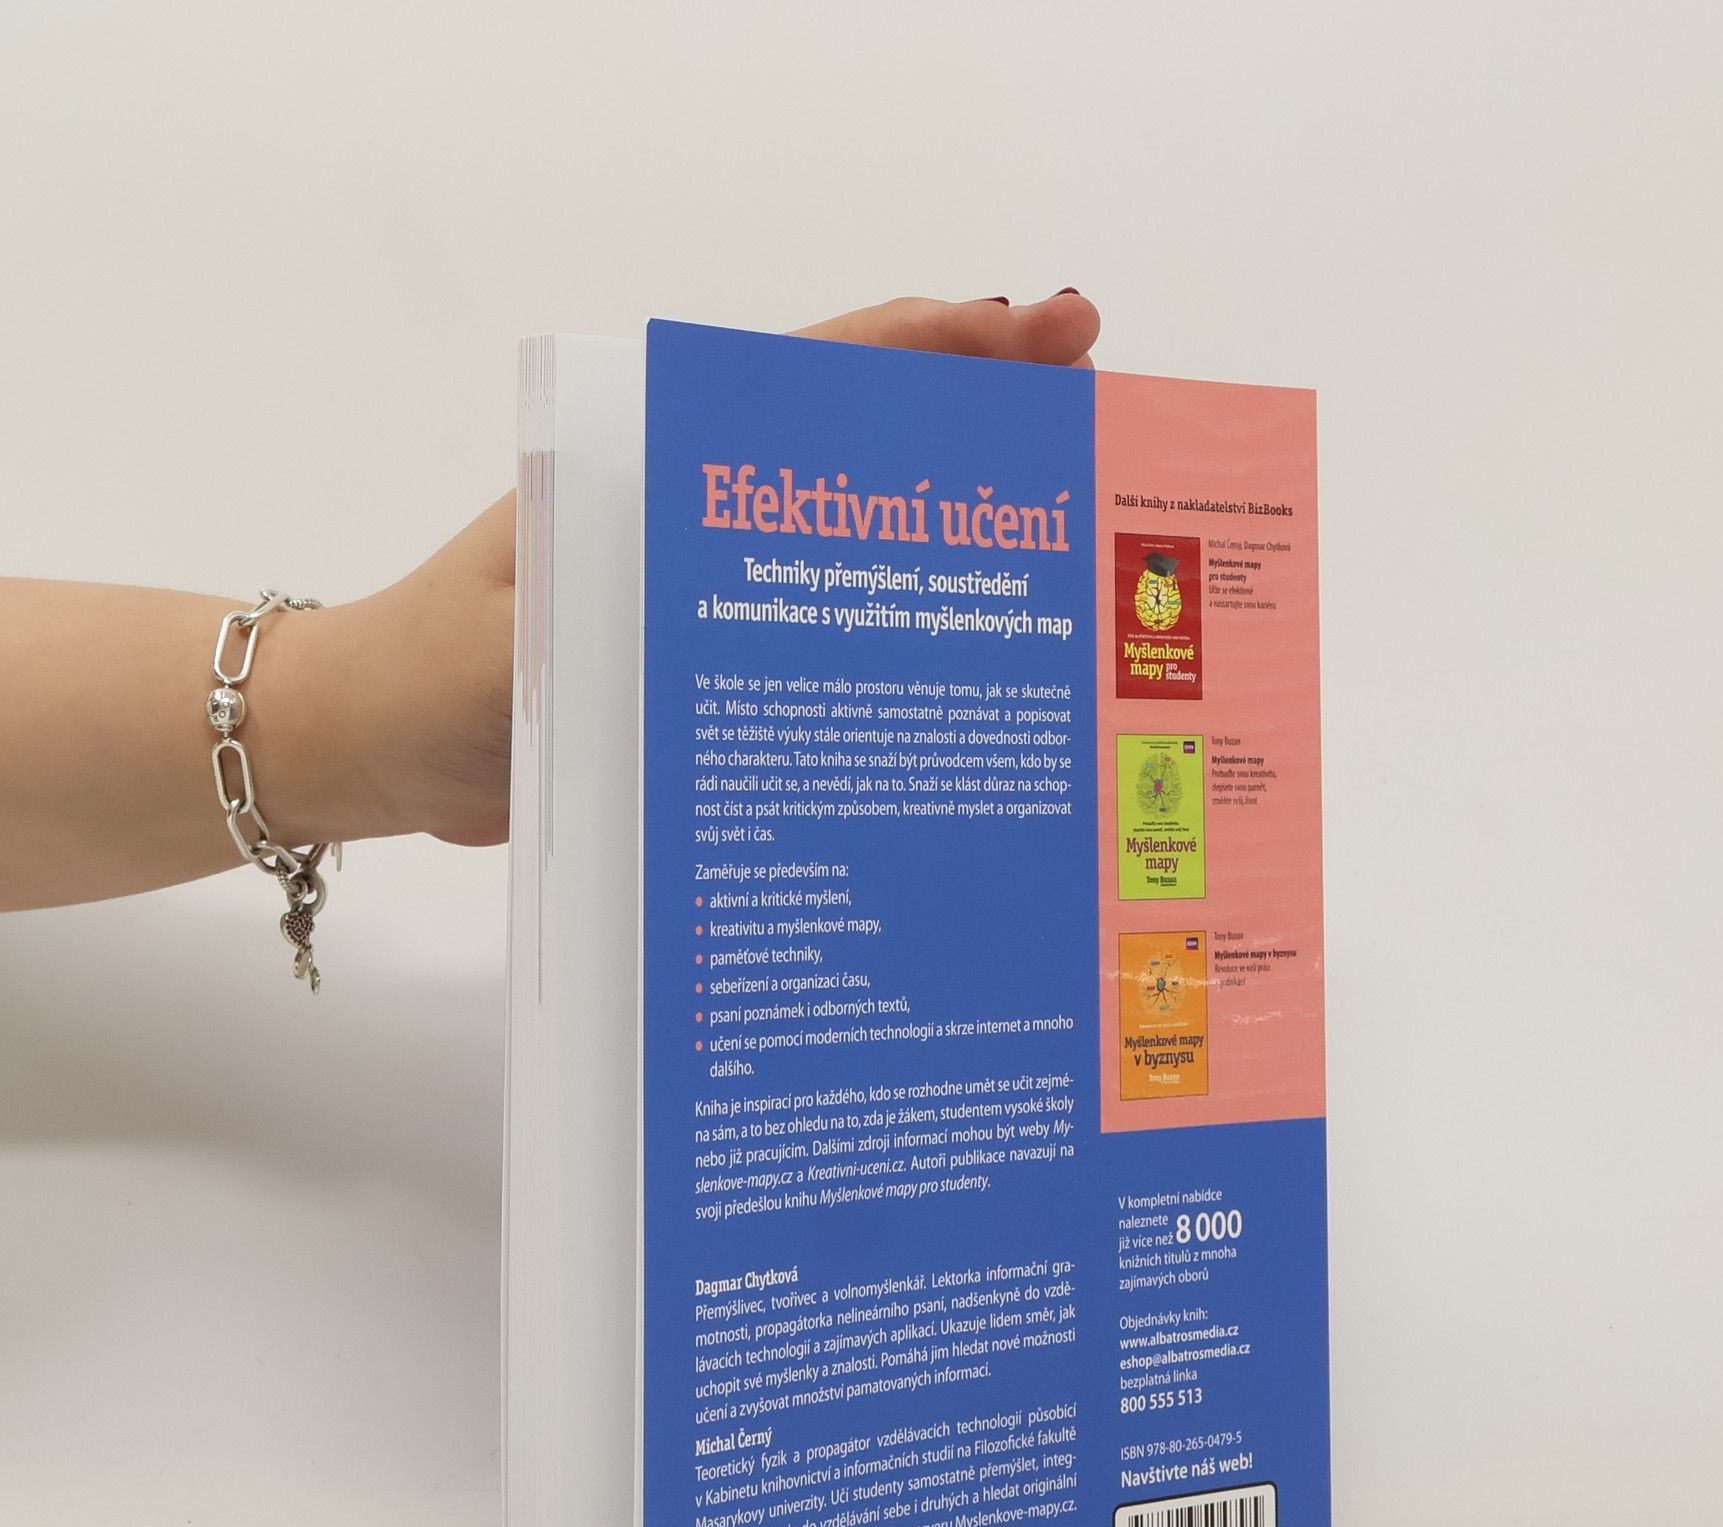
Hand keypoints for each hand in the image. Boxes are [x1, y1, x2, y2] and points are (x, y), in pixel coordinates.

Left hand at [356, 292, 1100, 847]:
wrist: (372, 746)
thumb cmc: (427, 682)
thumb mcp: (513, 656)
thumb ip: (603, 640)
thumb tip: (739, 641)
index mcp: (655, 467)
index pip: (811, 382)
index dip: (933, 351)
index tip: (1044, 333)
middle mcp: (703, 511)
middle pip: (862, 443)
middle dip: (980, 417)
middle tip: (1098, 417)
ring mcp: (717, 586)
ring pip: (860, 533)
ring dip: (960, 522)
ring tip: (1073, 527)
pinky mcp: (717, 661)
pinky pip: (829, 630)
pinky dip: (905, 625)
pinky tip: (979, 655)